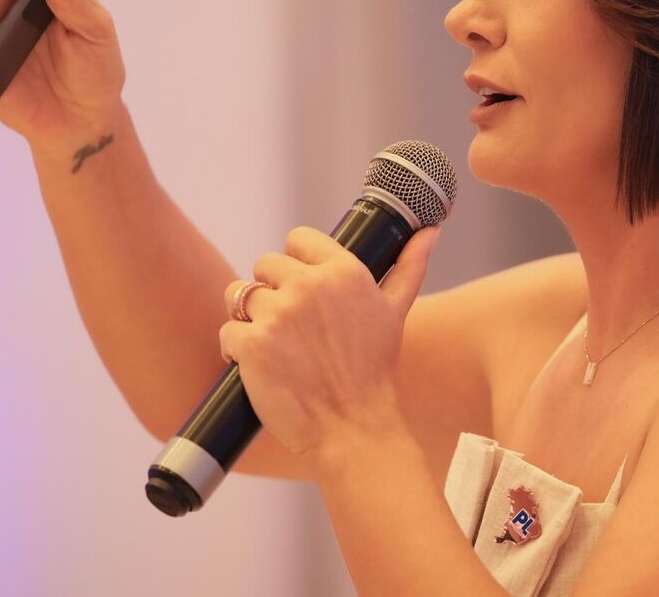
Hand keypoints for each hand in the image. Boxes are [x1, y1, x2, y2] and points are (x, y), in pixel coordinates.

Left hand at [218, 225, 441, 460]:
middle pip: (264, 265)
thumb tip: (430, 230)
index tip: (301, 289)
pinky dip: (235, 350)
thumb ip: (409, 266)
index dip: (295, 263)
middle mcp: (309, 286)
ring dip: (249, 319)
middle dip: (271, 292)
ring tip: (272, 345)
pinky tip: (256, 366)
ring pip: (239, 295)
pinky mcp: (253, 344)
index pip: (298, 239)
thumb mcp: (395, 313)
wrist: (352, 428)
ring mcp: (278, 314)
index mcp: (343, 271)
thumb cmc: (373, 371)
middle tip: (289, 326)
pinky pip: (227, 331)